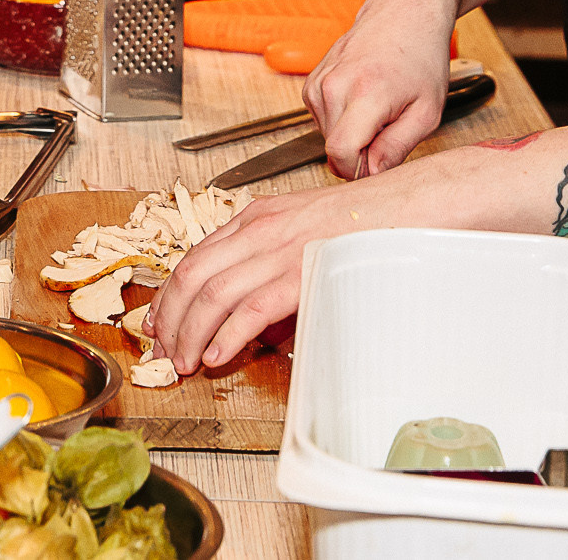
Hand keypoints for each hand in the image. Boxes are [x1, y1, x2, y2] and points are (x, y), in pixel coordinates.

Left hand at [149, 185, 351, 372]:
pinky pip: (250, 308)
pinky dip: (227, 335)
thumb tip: (250, 306)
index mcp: (257, 217)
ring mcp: (279, 250)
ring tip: (184, 361)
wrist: (410, 205)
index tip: (157, 322)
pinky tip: (217, 356)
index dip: (169, 294)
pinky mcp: (301, 273)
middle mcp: (259, 230)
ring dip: (191, 333)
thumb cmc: (364, 222)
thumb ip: (271, 255)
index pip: (195, 257)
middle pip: (192, 276)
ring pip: (213, 295)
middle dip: (169, 318)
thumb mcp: (303, 226)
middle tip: (161, 350)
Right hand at [305, 0, 458, 178]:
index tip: (377, 165)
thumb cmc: (421, 56)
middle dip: (360, 152)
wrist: (404, 14)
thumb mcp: (427, 111)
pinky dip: (343, 120)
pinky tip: (364, 101)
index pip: (340, 153)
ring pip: (327, 136)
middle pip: (333, 149)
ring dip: (352, 135)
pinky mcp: (311, 83)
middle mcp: (332, 87)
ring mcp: (317, 83)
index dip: (358, 171)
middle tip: (390, 129)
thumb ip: (397, 147)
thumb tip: (372, 174)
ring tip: (379, 110)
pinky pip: (322, 120)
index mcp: (364, 94)